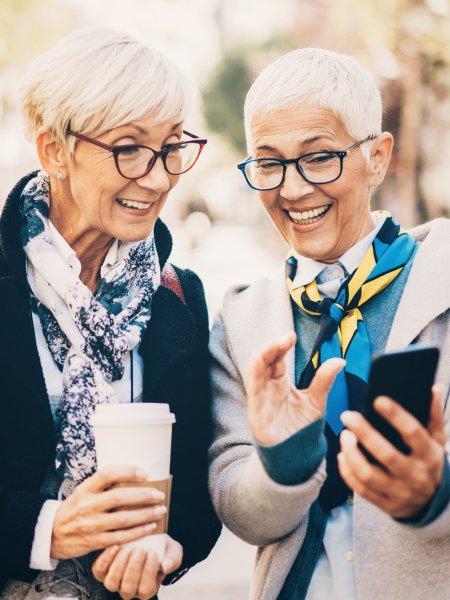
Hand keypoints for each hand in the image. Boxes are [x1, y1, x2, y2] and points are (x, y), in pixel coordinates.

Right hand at [51, 466, 167, 559]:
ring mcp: (90, 525)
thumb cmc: (74, 509)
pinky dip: (137, 532)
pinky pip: (120, 537)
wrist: (50, 534)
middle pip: (119, 498)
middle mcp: (87, 505)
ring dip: (145, 515)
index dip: (127, 472)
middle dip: (143, 496)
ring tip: (160, 511)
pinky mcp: (94, 542)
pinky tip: (150, 527)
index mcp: (85, 489)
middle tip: (160, 495)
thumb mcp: (83, 492)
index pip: (107, 474)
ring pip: (123, 520)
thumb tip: (133, 474)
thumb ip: (102, 485)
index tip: (144, 473)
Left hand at [92, 535, 182, 599]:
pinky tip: (115, 546)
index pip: (146, 588)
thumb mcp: (173, 551)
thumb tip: (166, 566)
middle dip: (134, 568)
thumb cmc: (160, 546)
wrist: (146, 535)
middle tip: (141, 550)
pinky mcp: (102, 571)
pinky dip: (106, 559)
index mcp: (147, 588)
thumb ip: (173, 559)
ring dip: (120, 565)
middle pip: (128, 588)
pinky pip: (99, 571)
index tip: (153, 553)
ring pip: (112, 583)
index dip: (149, 572)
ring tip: (129, 548)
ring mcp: (114, 581)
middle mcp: (128, 589)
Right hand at [244, 332, 344, 445]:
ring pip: (253, 370)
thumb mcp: (316, 401)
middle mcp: (267, 388)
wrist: (297, 456)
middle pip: (263, 360)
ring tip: (274, 345)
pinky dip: (254, 374)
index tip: (291, 336)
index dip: (280, 345)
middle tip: (286, 338)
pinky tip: (260, 362)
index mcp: (279, 383)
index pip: (275, 358)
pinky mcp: (256, 411)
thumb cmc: (302, 428)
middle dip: (271, 346)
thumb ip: (324, 381)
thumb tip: (340, 360)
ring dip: (262, 355)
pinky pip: (251, 389)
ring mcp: (260, 398)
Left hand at [338, 384, 445, 517]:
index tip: (377, 400)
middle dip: (364, 433)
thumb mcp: (437, 440)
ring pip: (369, 474)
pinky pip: (361, 489)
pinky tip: (341, 456)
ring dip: (352, 453)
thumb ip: (433, 414)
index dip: (395, 415)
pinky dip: (347, 472)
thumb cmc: (430, 462)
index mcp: (429, 455)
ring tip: (344, 435)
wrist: (435, 503)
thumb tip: (434, 387)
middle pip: (386, 454)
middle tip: (347, 415)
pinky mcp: (387, 504)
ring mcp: (400, 492)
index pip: (413, 433)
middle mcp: (415, 475)